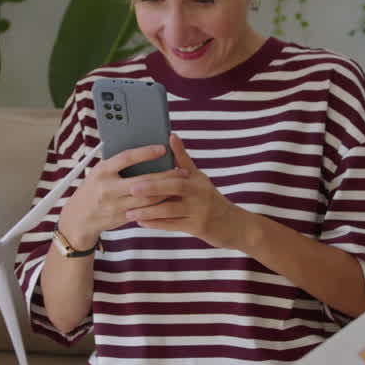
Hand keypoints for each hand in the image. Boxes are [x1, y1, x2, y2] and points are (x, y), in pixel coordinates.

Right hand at [57, 144, 182, 246]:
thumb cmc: (93, 189)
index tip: (162, 148)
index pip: (126, 158)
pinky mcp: (122, 217)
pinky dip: (159, 203)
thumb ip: (117, 164)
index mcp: (102, 171)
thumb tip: (144, 152)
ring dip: (166, 191)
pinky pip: (145, 210)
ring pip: (147, 198)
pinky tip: (170, 197)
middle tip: (182, 170)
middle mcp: (108, 188)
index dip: (145, 153)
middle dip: (165, 176)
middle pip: (143, 182)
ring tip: (181, 184)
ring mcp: (115, 205)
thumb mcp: (99, 172)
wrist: (79, 218)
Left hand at [123, 134, 245, 248]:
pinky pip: (173, 226)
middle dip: (152, 188)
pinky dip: (156, 224)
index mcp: (197, 180)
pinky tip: (141, 222)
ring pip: (170, 210)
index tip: (143, 162)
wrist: (234, 224)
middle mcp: (200, 194)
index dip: (161, 168)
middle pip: (175, 188)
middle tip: (132, 188)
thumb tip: (171, 136)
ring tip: (130, 212)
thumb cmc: (211, 199)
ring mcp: (199, 212)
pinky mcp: (197, 228)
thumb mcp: (199, 178)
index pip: (178, 171)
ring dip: (149, 211)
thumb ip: (183, 159)